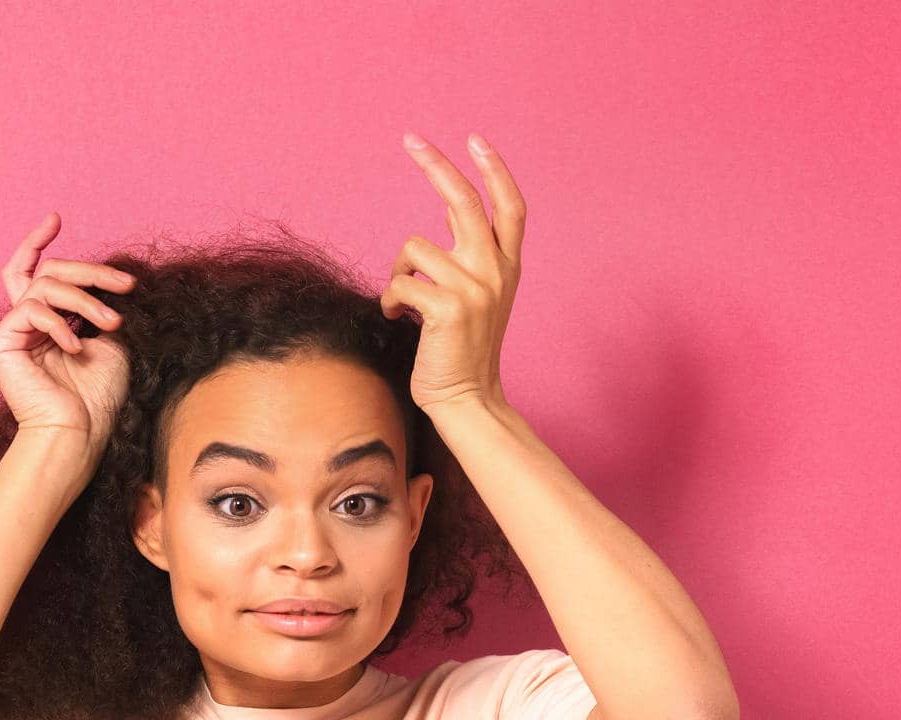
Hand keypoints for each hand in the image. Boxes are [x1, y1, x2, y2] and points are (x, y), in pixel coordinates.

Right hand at [0, 211, 135, 458]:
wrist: (78, 436)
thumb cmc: (98, 399)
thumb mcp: (110, 343)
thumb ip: (100, 308)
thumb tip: (108, 280)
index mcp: (45, 324)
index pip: (34, 273)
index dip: (38, 242)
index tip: (55, 218)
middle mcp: (23, 325)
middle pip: (48, 273)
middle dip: (90, 273)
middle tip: (125, 285)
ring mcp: (9, 333)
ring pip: (45, 287)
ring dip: (85, 300)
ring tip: (112, 324)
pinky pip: (30, 311)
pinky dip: (59, 324)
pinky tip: (77, 348)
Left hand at [379, 132, 524, 415]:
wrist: (468, 400)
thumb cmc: (463, 351)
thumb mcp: (477, 295)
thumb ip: (468, 252)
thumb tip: (446, 206)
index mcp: (507, 268)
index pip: (509, 207)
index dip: (495, 170)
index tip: (475, 140)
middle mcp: (495, 272)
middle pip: (463, 201)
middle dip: (436, 164)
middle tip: (411, 139)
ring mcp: (474, 289)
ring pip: (415, 247)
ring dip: (398, 271)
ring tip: (403, 300)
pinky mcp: (448, 309)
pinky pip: (402, 282)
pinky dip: (391, 299)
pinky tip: (396, 318)